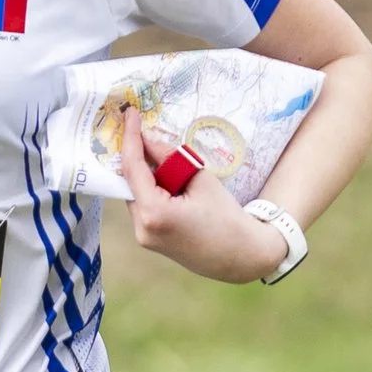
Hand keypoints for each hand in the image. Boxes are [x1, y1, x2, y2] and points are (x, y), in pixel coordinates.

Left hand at [118, 109, 290, 281]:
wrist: (240, 255)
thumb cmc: (226, 216)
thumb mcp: (200, 178)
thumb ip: (169, 157)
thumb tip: (147, 139)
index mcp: (154, 212)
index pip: (132, 168)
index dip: (131, 138)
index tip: (130, 115)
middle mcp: (141, 228)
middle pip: (130, 182)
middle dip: (137, 156)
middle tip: (144, 131)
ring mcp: (143, 237)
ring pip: (134, 194)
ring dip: (145, 175)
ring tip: (166, 162)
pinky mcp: (149, 240)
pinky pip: (142, 207)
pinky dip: (150, 190)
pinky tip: (166, 181)